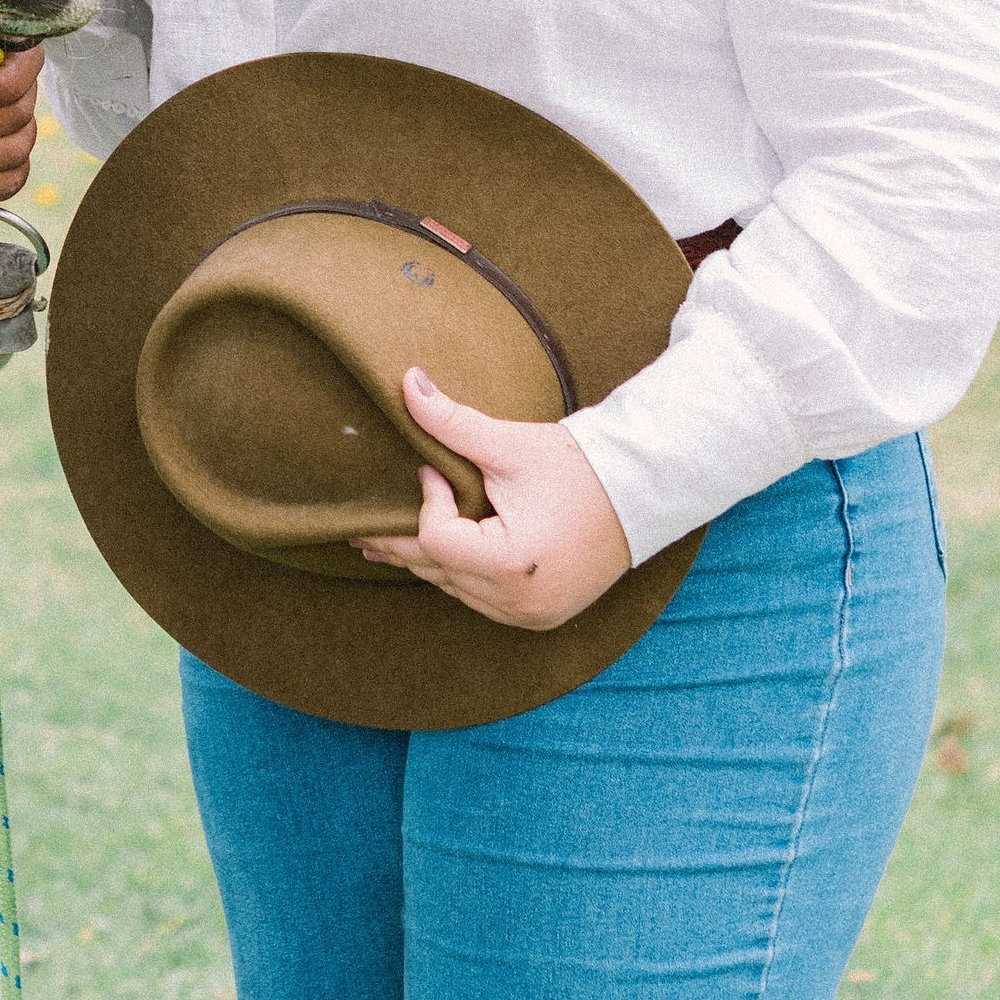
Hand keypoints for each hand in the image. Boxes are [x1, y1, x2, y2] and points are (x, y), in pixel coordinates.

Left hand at [356, 368, 632, 631]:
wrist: (639, 493)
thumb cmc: (577, 467)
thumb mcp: (510, 444)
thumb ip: (452, 422)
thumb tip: (406, 382)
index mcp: (513, 563)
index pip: (437, 539)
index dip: (427, 502)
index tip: (433, 471)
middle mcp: (520, 601)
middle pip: (439, 570)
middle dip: (402, 543)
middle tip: (360, 529)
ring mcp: (531, 615)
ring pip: (456, 589)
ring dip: (426, 563)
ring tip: (383, 546)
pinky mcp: (539, 616)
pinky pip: (480, 600)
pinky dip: (458, 577)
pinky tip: (434, 562)